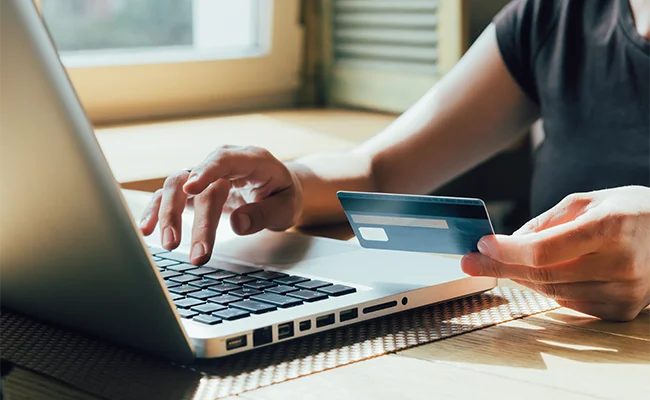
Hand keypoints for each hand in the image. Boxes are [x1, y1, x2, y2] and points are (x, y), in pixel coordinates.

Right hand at [139, 145, 302, 264]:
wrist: (279, 190)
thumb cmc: (283, 196)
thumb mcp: (287, 207)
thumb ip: (265, 214)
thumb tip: (238, 224)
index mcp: (252, 160)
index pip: (225, 159)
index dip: (207, 170)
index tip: (192, 188)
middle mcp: (223, 162)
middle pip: (198, 181)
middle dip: (195, 218)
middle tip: (198, 254)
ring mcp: (206, 174)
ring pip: (177, 186)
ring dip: (169, 215)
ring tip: (169, 245)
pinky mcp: (194, 188)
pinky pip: (170, 195)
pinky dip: (157, 211)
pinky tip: (147, 229)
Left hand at [461, 186, 649, 320]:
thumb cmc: (627, 212)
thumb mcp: (586, 201)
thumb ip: (546, 222)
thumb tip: (509, 243)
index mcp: (611, 227)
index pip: (545, 250)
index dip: (508, 251)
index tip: (482, 245)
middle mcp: (621, 263)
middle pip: (543, 274)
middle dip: (500, 267)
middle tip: (470, 262)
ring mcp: (625, 292)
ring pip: (552, 292)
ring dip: (521, 277)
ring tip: (502, 263)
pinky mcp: (622, 310)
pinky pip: (569, 303)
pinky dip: (547, 289)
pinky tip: (536, 275)